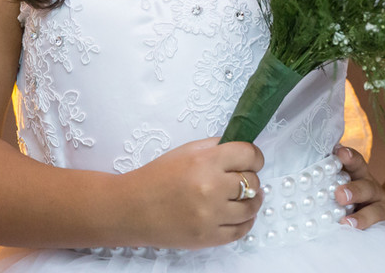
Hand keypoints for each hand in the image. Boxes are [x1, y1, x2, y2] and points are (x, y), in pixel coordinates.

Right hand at [120, 137, 264, 248]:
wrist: (130, 209)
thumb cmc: (157, 177)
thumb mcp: (187, 151)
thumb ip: (217, 147)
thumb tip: (243, 149)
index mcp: (206, 161)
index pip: (249, 155)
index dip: (254, 157)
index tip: (252, 160)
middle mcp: (211, 188)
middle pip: (252, 180)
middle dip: (250, 177)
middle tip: (240, 179)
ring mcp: (210, 215)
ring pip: (251, 207)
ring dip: (252, 200)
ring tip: (246, 197)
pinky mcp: (207, 237)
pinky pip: (241, 231)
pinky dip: (245, 222)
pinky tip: (239, 214)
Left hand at [333, 144, 384, 238]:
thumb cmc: (363, 201)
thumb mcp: (352, 188)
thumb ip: (333, 182)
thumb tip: (301, 177)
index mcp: (362, 180)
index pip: (356, 165)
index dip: (349, 157)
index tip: (338, 152)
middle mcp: (375, 192)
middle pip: (365, 187)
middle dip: (353, 190)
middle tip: (338, 194)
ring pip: (378, 210)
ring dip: (365, 216)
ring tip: (349, 223)